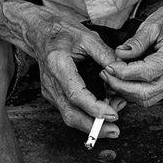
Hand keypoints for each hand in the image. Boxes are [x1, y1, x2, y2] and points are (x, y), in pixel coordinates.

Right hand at [31, 16, 122, 137]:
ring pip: (69, 116)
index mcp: (58, 65)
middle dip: (93, 127)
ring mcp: (50, 91)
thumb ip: (105, 54)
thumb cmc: (62, 31)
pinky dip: (85, 115)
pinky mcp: (52, 95)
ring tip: (113, 122)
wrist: (39, 32)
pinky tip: (101, 111)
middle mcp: (51, 82)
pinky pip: (68, 111)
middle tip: (115, 131)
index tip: (112, 113)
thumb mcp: (87, 36)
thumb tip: (123, 70)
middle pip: (70, 114)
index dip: (94, 107)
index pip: (75, 94)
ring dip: (91, 123)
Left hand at [100, 0, 162, 107]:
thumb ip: (136, 42)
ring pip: (146, 99)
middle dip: (120, 86)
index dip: (124, 73)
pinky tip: (120, 81)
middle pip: (145, 92)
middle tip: (104, 74)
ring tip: (109, 77)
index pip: (147, 72)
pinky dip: (132, 93)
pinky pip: (150, 97)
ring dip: (124, 92)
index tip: (108, 66)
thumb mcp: (152, 24)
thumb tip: (119, 54)